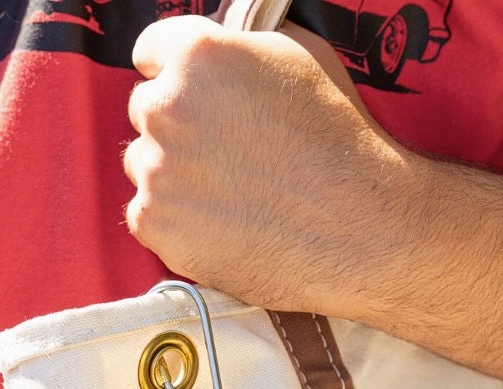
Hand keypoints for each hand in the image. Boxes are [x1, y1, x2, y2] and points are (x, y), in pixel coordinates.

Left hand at [123, 16, 402, 318]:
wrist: (358, 229)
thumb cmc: (339, 142)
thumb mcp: (302, 58)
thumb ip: (242, 46)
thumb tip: (222, 46)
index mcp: (198, 57)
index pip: (151, 52)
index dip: (176, 74)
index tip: (196, 98)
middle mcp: (166, 108)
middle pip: (146, 111)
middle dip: (177, 127)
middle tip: (225, 154)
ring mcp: (156, 172)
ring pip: (144, 165)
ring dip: (173, 175)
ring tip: (229, 194)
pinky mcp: (156, 226)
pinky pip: (146, 215)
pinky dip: (174, 221)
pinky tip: (218, 223)